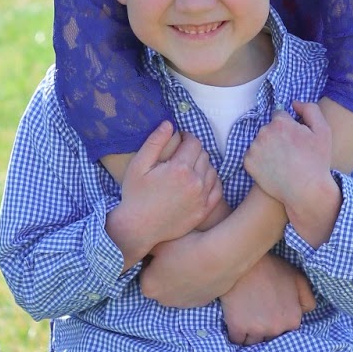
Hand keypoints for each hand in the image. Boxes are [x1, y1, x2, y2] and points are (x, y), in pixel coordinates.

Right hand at [106, 123, 221, 266]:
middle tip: (181, 154)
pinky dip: (211, 181)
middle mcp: (195, 182)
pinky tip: (200, 181)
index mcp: (179, 168)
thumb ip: (155, 142)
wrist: (138, 228)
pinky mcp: (203, 211)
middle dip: (194, 150)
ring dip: (203, 165)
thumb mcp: (139, 165)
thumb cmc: (135, 195)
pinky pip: (217, 189)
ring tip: (188, 168)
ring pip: (212, 170)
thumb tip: (169, 123)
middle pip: (204, 155)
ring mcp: (201, 198)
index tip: (180, 139)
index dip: (187, 137)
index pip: (194, 142)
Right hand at [219, 253, 315, 344]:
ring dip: (249, 333)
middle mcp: (276, 329)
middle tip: (257, 312)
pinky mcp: (237, 327)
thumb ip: (307, 299)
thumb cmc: (271, 268)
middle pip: (269, 339)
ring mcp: (256, 329)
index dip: (277, 322)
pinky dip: (236, 333)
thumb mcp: (298, 278)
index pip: (286, 333)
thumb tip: (304, 314)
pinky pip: (236, 340)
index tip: (270, 313)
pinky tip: (235, 320)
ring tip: (245, 315)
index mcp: (292, 320)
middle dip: (264, 329)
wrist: (243, 261)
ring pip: (252, 341)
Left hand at [243, 102, 335, 217]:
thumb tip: (294, 103)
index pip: (279, 116)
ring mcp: (254, 147)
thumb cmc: (317, 161)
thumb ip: (310, 109)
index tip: (296, 140)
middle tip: (291, 153)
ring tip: (283, 162)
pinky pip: (253, 156)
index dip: (289, 127)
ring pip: (260, 142)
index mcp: (280, 122)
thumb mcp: (323, 131)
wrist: (306, 191)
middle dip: (277, 136)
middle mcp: (264, 132)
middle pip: (269, 128)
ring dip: (268, 148)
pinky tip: (273, 169)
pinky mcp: (248, 162)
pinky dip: (260, 161)